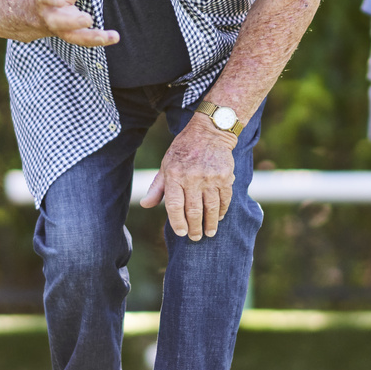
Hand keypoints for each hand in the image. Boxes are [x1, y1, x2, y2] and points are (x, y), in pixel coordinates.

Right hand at [11, 0, 119, 46]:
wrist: (28, 13)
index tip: (60, 0)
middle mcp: (49, 15)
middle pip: (58, 21)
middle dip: (72, 22)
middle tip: (87, 19)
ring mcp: (58, 28)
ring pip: (72, 36)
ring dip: (91, 37)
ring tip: (110, 36)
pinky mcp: (69, 35)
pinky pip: (83, 40)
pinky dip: (98, 39)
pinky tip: (114, 37)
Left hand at [141, 116, 237, 241]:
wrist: (209, 132)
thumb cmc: (183, 150)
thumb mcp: (166, 165)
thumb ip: (156, 187)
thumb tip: (145, 205)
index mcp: (174, 175)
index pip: (174, 205)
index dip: (177, 222)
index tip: (180, 232)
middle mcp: (192, 177)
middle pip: (193, 210)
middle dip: (194, 228)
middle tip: (195, 237)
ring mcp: (210, 177)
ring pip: (210, 208)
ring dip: (210, 224)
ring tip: (209, 233)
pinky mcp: (225, 176)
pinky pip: (224, 199)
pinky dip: (222, 211)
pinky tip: (219, 218)